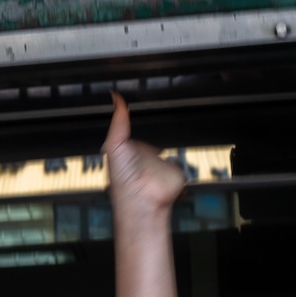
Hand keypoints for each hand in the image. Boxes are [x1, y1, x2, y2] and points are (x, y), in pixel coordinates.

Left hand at [103, 93, 185, 214]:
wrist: (144, 199)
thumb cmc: (124, 179)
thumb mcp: (115, 144)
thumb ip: (118, 121)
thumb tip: (115, 97)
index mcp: (128, 151)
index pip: (131, 132)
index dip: (132, 121)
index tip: (134, 106)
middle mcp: (144, 157)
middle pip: (151, 138)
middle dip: (154, 130)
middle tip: (158, 113)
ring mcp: (160, 164)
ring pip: (167, 148)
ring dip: (169, 141)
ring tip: (171, 127)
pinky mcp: (175, 170)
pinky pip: (180, 159)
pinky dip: (181, 156)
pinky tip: (178, 150)